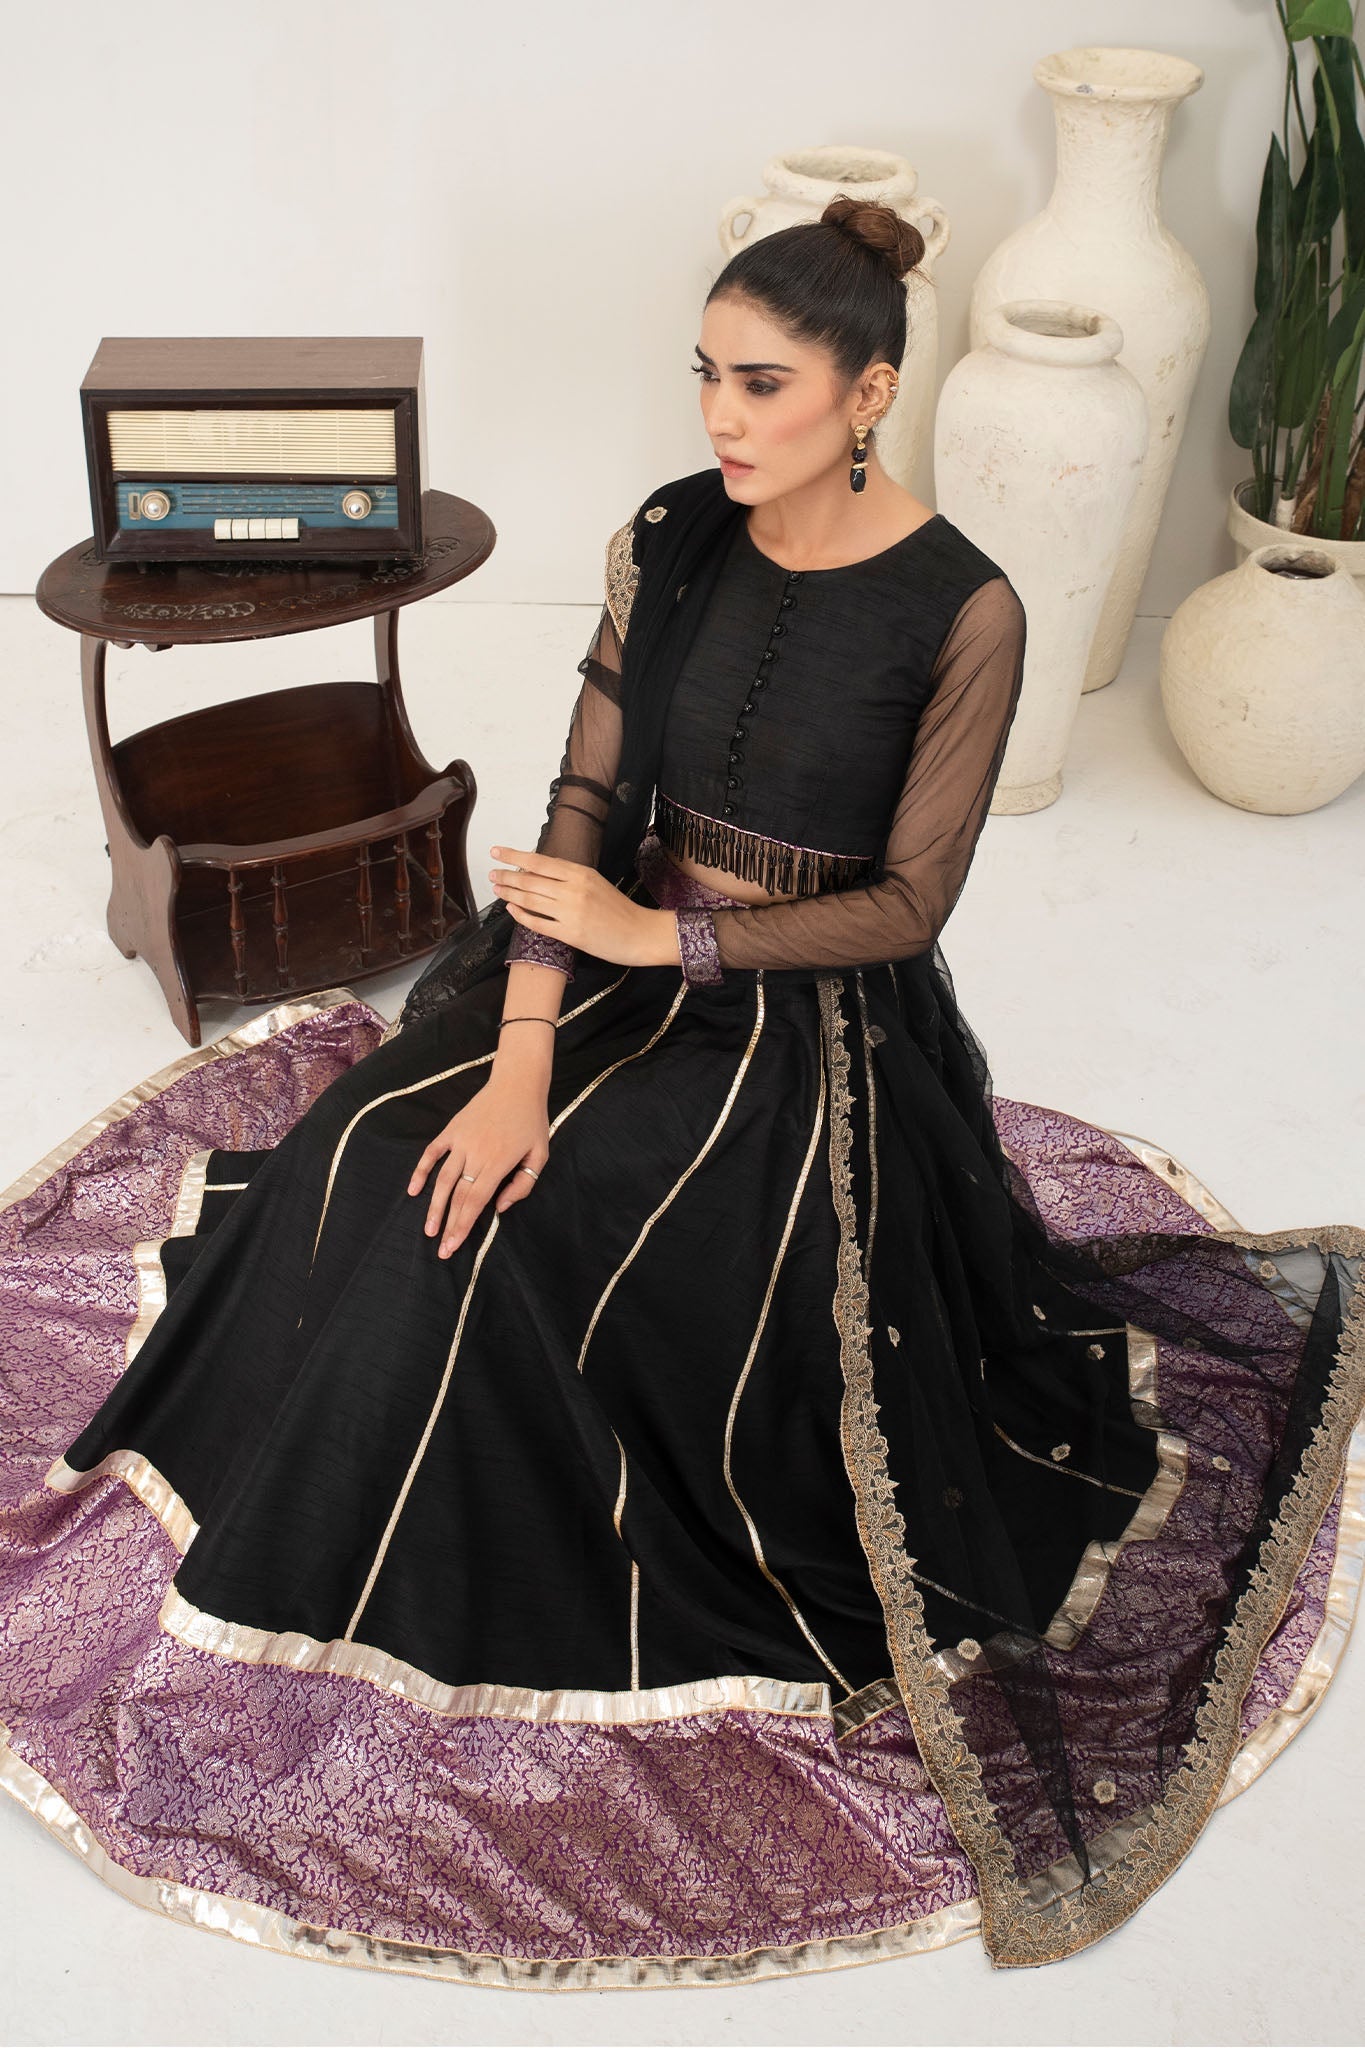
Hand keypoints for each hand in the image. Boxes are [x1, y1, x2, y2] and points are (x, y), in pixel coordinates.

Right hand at [407, 1071, 550, 1257]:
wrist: (517, 1084)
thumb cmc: (531, 1121)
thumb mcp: (539, 1155)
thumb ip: (522, 1185)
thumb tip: (499, 1208)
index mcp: (498, 1163)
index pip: (476, 1202)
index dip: (463, 1226)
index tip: (453, 1246)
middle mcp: (476, 1154)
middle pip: (458, 1196)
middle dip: (448, 1225)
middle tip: (440, 1249)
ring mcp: (461, 1141)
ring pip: (443, 1179)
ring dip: (434, 1206)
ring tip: (428, 1228)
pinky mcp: (452, 1130)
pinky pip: (432, 1153)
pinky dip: (421, 1171)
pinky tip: (413, 1191)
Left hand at [489, 845, 666, 966]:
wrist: (640, 933)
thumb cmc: (619, 909)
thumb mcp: (595, 882)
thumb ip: (569, 877)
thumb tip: (538, 871)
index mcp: (581, 873)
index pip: (540, 861)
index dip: (514, 855)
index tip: (496, 851)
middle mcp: (574, 890)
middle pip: (530, 880)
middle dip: (507, 876)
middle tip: (491, 874)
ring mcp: (571, 912)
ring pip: (530, 900)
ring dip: (510, 894)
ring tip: (497, 889)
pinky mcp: (570, 934)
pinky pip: (538, 924)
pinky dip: (521, 916)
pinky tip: (511, 910)